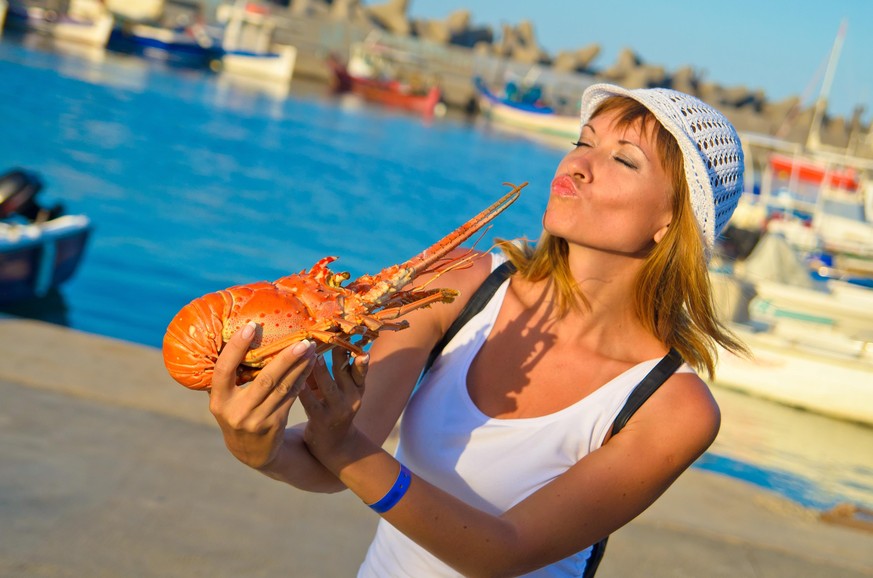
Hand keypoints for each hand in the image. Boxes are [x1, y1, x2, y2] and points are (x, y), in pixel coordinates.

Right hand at [208, 322, 316, 469]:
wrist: (251, 452)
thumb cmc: (237, 412)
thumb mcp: (225, 400)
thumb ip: (230, 377)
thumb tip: (240, 334)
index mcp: (219, 400)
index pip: (224, 370)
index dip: (236, 348)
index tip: (251, 326)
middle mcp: (236, 411)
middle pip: (264, 380)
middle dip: (285, 358)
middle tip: (301, 340)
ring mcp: (257, 420)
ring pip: (283, 388)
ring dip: (299, 366)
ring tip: (310, 348)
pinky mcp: (275, 424)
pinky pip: (291, 397)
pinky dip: (302, 379)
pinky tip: (310, 365)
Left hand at [299, 348, 368, 463]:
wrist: (334, 445)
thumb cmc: (333, 409)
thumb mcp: (343, 391)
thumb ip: (338, 371)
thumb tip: (325, 342)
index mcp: (358, 389)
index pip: (361, 370)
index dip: (359, 357)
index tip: (356, 341)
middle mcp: (351, 398)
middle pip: (344, 373)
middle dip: (337, 355)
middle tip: (328, 338)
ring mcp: (337, 410)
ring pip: (328, 386)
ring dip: (319, 370)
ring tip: (312, 355)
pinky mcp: (321, 419)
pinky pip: (309, 401)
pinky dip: (302, 387)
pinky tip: (292, 377)